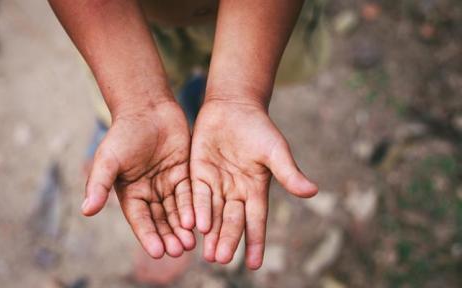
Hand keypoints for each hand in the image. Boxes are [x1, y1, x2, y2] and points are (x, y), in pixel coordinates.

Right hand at [82, 100, 194, 257]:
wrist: (147, 108)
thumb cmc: (123, 133)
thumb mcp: (109, 159)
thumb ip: (99, 184)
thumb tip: (86, 211)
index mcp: (131, 193)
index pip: (141, 220)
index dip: (148, 236)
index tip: (157, 251)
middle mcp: (150, 193)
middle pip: (161, 220)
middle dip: (169, 235)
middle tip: (179, 250)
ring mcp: (168, 184)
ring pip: (178, 210)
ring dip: (183, 227)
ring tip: (190, 243)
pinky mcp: (184, 173)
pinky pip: (190, 193)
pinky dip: (194, 207)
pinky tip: (200, 221)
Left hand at [190, 99, 317, 268]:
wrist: (233, 106)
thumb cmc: (259, 128)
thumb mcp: (275, 150)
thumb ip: (288, 173)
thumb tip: (312, 192)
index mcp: (255, 190)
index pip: (256, 221)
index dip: (255, 242)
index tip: (254, 265)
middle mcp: (235, 192)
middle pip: (231, 221)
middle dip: (228, 241)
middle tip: (222, 260)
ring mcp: (216, 184)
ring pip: (212, 214)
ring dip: (210, 233)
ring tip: (208, 254)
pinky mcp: (198, 173)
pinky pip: (197, 195)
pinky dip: (196, 209)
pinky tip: (193, 225)